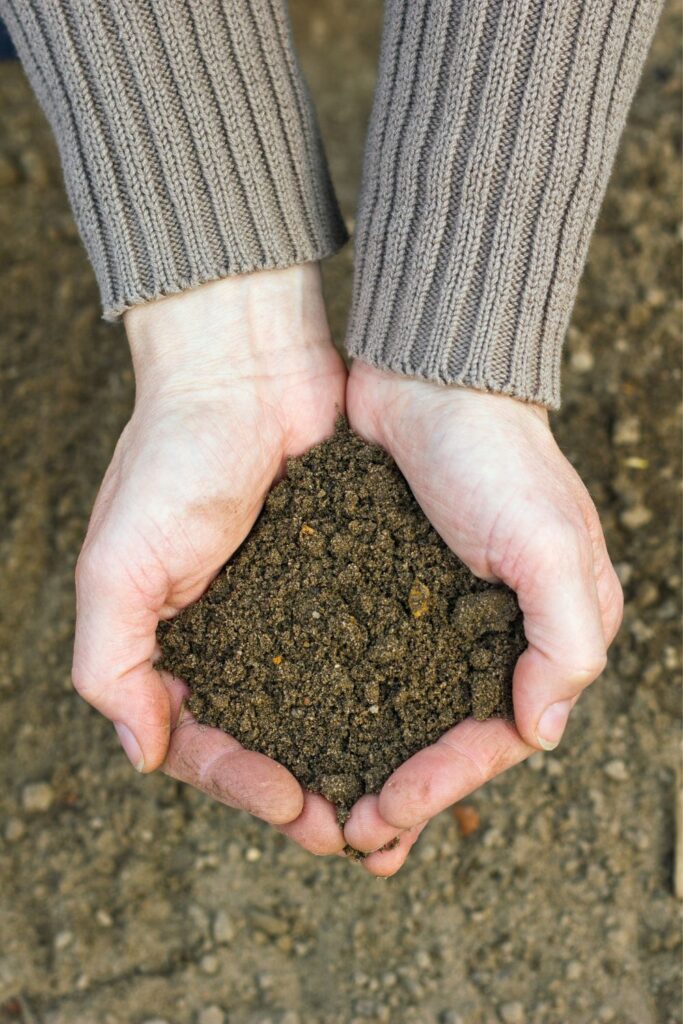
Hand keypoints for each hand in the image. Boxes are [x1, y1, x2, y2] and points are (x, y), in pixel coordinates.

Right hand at [72, 264, 346, 855]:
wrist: (246, 372)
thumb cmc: (170, 459)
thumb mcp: (115, 565)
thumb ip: (109, 663)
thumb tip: (142, 753)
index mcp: (176, 647)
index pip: (205, 744)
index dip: (244, 786)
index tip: (294, 807)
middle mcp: (237, 639)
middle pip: (272, 741)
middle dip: (311, 793)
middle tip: (358, 835)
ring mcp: (294, 612)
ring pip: (325, 710)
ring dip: (355, 762)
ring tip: (395, 808)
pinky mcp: (347, 580)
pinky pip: (367, 654)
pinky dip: (387, 699)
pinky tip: (420, 731)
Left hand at [343, 361, 622, 874]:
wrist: (429, 378)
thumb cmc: (497, 455)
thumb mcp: (549, 542)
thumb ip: (565, 641)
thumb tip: (543, 736)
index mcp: (545, 633)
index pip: (497, 734)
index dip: (443, 782)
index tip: (383, 814)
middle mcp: (493, 632)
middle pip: (448, 736)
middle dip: (402, 792)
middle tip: (347, 836)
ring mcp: (434, 612)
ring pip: (402, 712)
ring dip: (367, 762)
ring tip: (323, 809)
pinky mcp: (384, 588)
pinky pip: (363, 663)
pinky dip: (340, 704)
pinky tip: (303, 732)